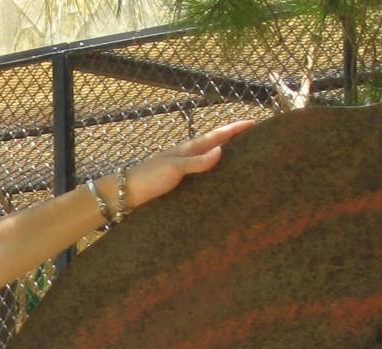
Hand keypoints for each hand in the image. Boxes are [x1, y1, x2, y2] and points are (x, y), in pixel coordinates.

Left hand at [122, 119, 257, 210]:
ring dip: (225, 156)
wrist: (125, 193)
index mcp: (189, 149)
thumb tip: (221, 150)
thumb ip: (196, 161)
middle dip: (234, 140)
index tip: (254, 122)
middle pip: (216, 144)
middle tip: (255, 138)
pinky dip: (214, 173)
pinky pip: (202, 174)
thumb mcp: (174, 168)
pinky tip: (219, 179)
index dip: (235, 129)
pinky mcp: (179, 183)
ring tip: (243, 157)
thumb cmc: (149, 177)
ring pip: (209, 159)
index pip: (217, 135)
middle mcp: (188, 156)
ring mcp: (183, 169)